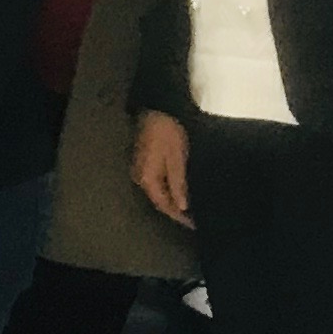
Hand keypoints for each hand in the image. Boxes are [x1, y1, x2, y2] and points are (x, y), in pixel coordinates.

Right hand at [131, 110, 192, 225]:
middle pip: (158, 199)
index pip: (164, 205)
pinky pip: (156, 181)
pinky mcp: (143, 160)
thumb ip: (178, 184)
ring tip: (187, 206)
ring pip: (156, 191)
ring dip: (170, 199)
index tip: (193, 224)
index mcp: (148, 179)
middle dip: (174, 210)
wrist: (156, 109)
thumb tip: (181, 207)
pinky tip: (176, 188)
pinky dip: (166, 188)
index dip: (178, 216)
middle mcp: (139, 177)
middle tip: (193, 218)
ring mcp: (139, 168)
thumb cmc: (168, 133)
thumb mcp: (177, 159)